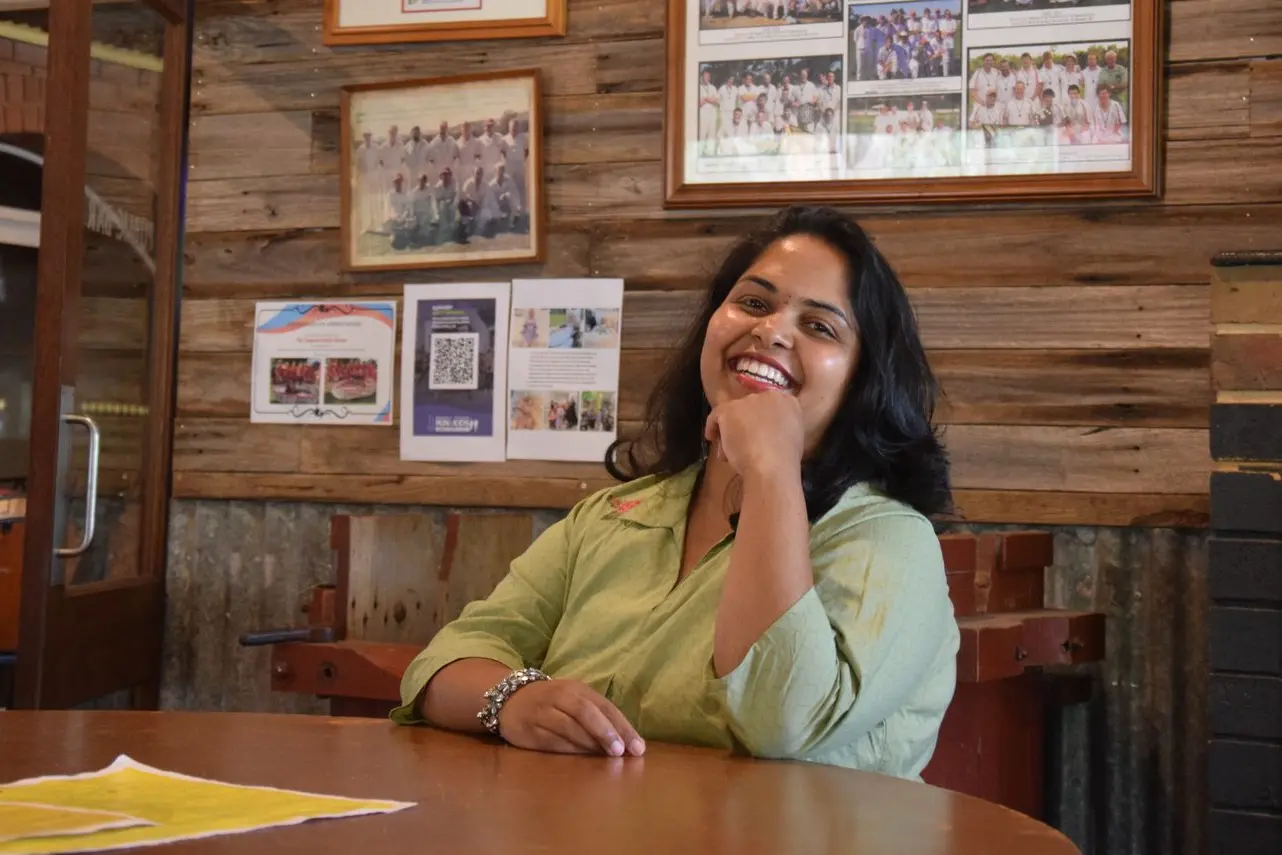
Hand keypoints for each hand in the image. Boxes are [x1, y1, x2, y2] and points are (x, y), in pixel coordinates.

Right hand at [497, 679, 645, 756]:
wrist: (511, 699)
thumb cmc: (554, 702)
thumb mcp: (576, 699)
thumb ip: (598, 716)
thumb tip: (625, 742)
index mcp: (576, 689)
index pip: (604, 706)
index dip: (622, 727)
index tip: (637, 747)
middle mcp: (559, 697)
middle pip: (585, 713)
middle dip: (605, 732)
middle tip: (619, 751)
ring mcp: (543, 713)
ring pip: (568, 727)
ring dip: (588, 743)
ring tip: (605, 757)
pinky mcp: (529, 730)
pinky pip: (551, 741)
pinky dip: (568, 750)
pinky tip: (581, 759)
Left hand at [704, 391, 803, 480]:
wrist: (772, 466)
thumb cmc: (785, 460)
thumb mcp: (795, 439)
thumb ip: (782, 427)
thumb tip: (771, 431)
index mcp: (789, 401)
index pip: (771, 404)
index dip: (763, 418)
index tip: (759, 431)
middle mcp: (769, 395)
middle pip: (752, 406)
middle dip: (747, 422)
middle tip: (744, 440)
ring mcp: (748, 401)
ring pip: (734, 412)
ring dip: (731, 428)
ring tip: (730, 447)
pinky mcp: (730, 409)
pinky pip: (716, 415)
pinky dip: (713, 427)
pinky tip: (712, 438)